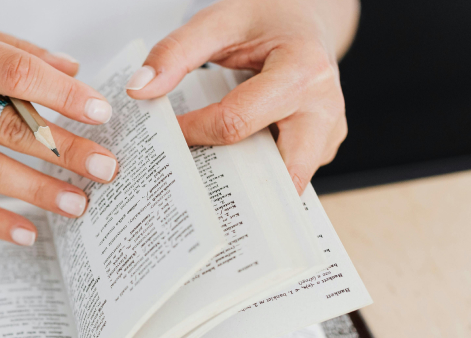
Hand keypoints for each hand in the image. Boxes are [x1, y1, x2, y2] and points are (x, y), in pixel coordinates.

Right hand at [0, 16, 120, 244]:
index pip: (13, 72)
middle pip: (6, 126)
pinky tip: (25, 231)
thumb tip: (70, 71)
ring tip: (78, 201)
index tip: (99, 112)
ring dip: (37, 190)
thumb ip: (9, 49)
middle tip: (105, 167)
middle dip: (63, 150)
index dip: (61, 94)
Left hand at [125, 0, 357, 193]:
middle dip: (234, 185)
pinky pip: (289, 174)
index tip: (167, 132)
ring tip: (212, 175)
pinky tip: (235, 163)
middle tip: (192, 181)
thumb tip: (140, 90)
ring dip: (248, 186)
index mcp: (303, 71)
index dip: (194, 132)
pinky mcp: (325, 146)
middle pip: (276, 172)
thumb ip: (176, 52)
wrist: (307, 19)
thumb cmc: (268, 18)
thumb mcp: (219, 21)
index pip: (236, 122)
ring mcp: (330, 132)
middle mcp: (324, 108)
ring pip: (286, 183)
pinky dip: (259, 174)